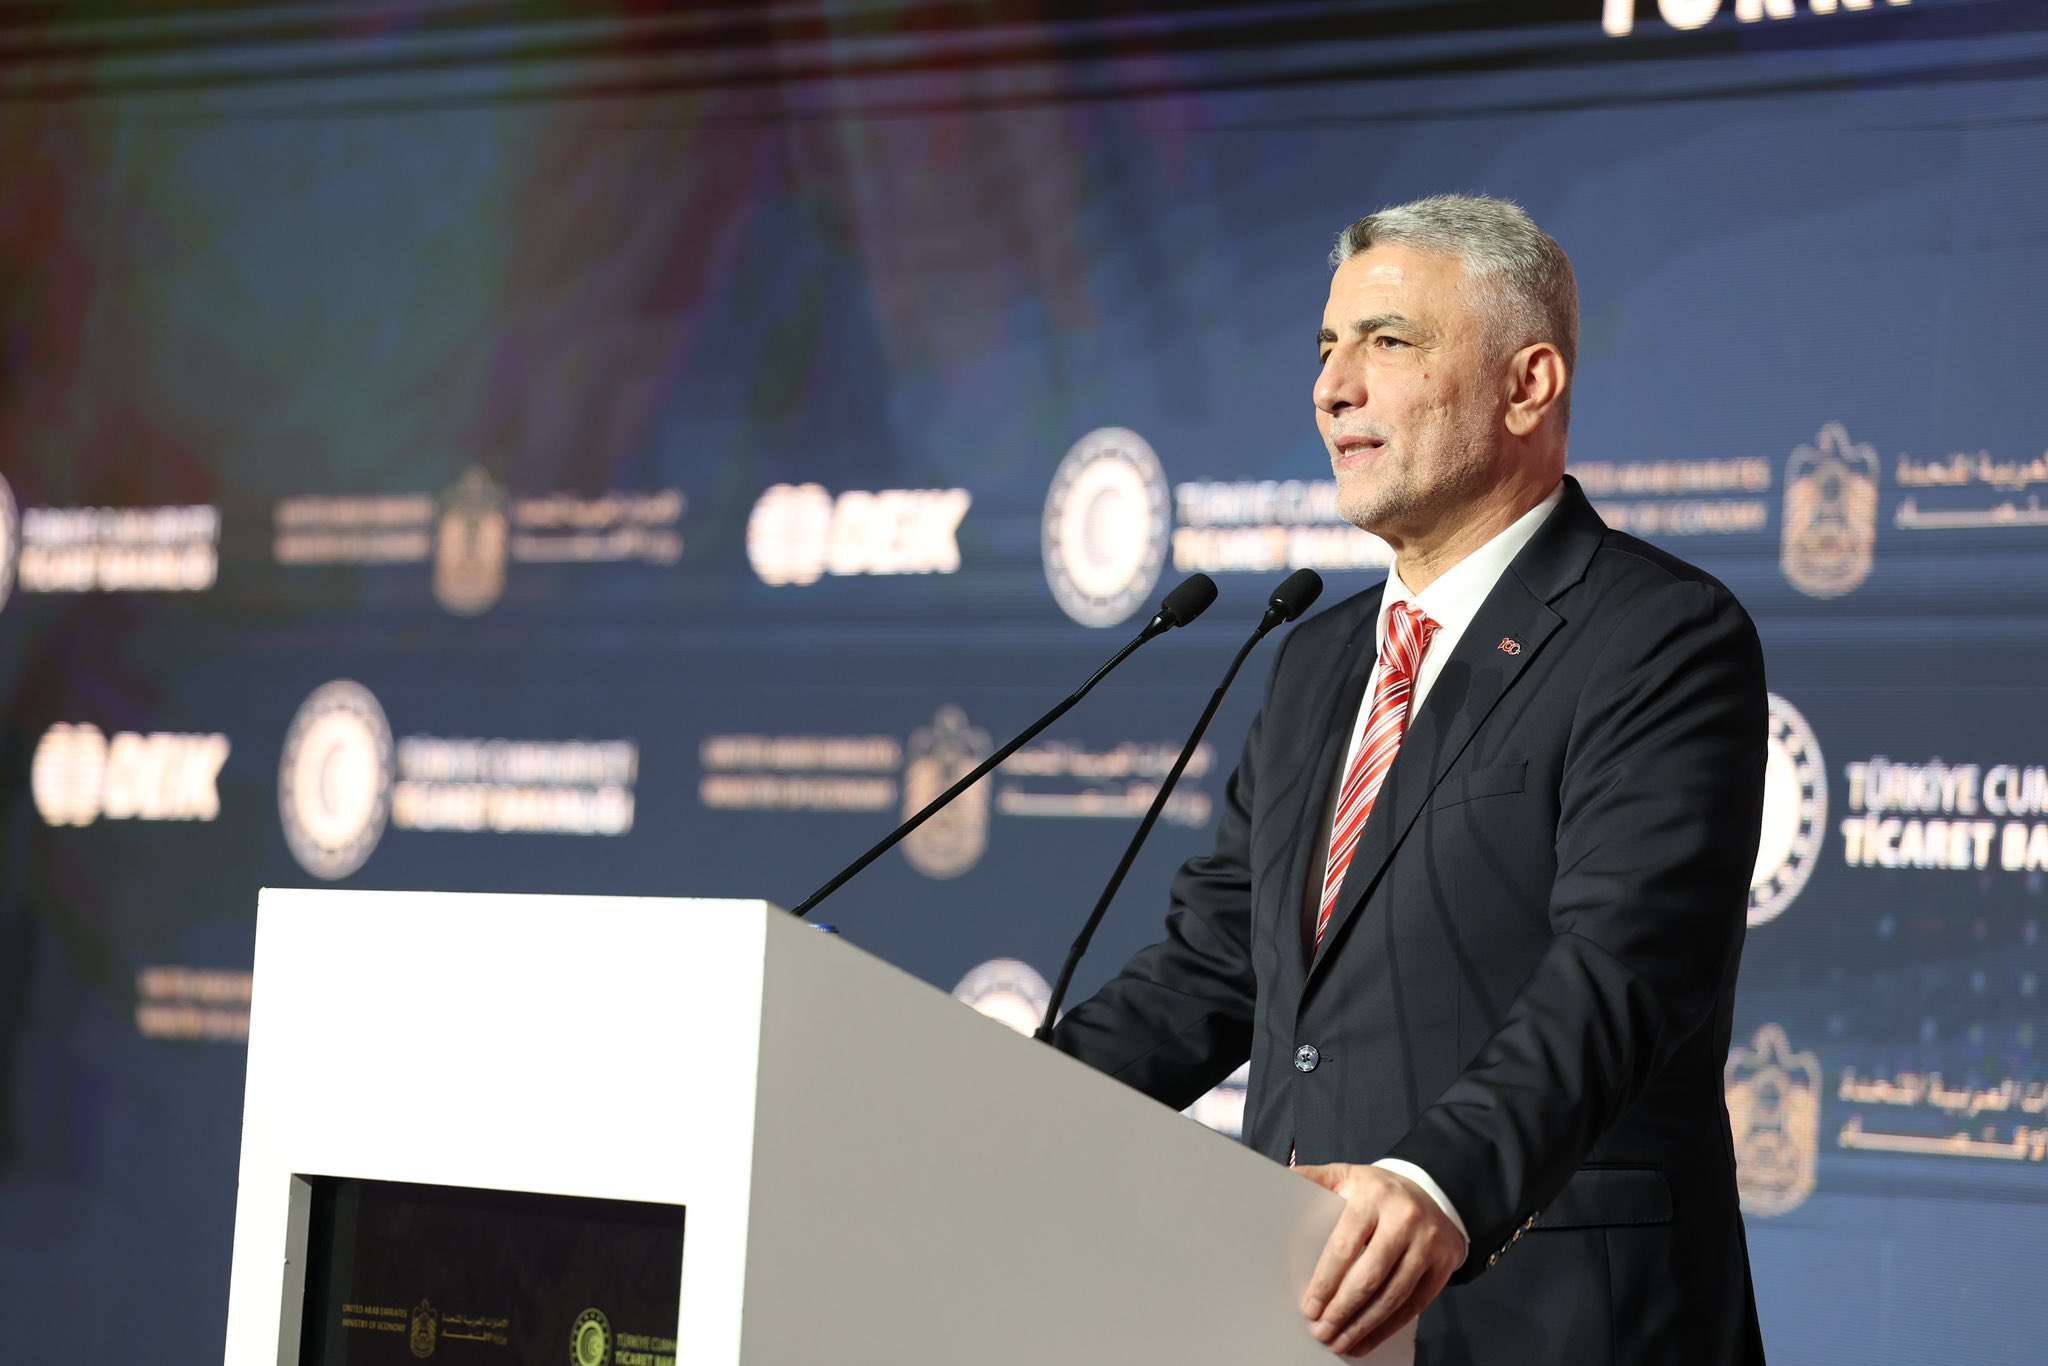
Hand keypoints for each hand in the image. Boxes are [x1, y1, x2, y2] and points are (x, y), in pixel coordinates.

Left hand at [1293, 1162, 1461, 1357]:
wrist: (1432, 1191)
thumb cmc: (1376, 1190)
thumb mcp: (1346, 1175)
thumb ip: (1314, 1179)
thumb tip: (1277, 1183)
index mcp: (1374, 1196)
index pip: (1345, 1245)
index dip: (1326, 1281)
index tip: (1309, 1307)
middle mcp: (1405, 1219)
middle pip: (1370, 1276)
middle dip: (1342, 1310)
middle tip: (1321, 1332)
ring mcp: (1429, 1244)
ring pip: (1393, 1296)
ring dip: (1364, 1326)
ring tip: (1340, 1343)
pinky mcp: (1444, 1267)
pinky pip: (1415, 1305)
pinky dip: (1388, 1327)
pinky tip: (1367, 1340)